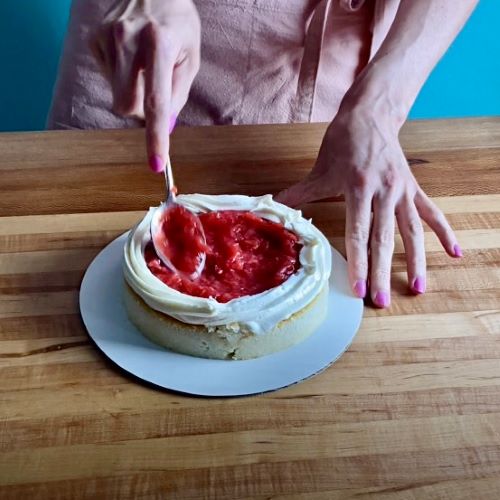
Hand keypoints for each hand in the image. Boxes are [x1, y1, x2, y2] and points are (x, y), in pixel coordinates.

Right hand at [91, 0, 200, 171]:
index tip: (157, 164)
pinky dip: (121, 78)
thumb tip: (164, 127)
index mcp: (160, 45)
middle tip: (154, 91)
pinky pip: (108, 80)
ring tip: (143, 64)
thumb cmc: (177, 22)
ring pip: (117, 96)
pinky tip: (130, 57)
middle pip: (128, 107)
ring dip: (133, 92)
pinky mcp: (94, 41)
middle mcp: (128, 40)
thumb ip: (178, 94)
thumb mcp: (191, 56)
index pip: (156, 102)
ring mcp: (107, 39)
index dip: (155, 137)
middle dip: (142, 111)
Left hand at [276, 110, 461, 307]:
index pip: (358, 232)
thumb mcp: (319, 169)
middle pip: (385, 238)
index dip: (358, 262)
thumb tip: (271, 208)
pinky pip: (432, 213)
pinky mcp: (414, 189)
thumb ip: (298, 194)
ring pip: (412, 231)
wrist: (370, 115)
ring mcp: (402, 191)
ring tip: (418, 289)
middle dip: (383, 272)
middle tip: (382, 301)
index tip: (359, 288)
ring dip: (416, 261)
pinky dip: (445, 232)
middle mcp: (384, 191)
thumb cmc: (343, 143)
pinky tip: (455, 253)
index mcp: (357, 188)